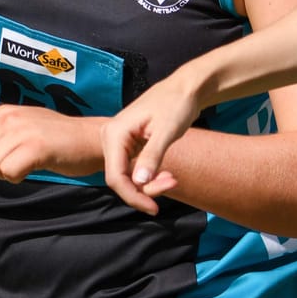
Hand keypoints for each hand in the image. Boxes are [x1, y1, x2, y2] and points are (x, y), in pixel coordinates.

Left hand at [0, 106, 103, 181]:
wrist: (93, 139)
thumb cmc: (60, 139)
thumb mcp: (24, 127)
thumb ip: (0, 136)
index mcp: (4, 112)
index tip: (16, 155)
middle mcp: (10, 118)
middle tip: (23, 162)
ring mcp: (22, 131)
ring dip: (9, 173)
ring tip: (30, 164)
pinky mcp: (35, 147)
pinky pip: (9, 172)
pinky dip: (19, 177)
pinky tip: (36, 168)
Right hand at [100, 70, 208, 213]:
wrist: (185, 89)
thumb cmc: (176, 105)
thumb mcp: (166, 132)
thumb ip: (151, 157)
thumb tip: (139, 182)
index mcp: (114, 133)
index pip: (115, 176)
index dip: (133, 196)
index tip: (154, 208)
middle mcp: (111, 137)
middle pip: (120, 178)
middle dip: (145, 189)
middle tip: (172, 183)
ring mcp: (119, 141)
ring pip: (127, 176)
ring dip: (149, 183)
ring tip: (172, 178)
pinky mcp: (129, 144)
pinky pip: (133, 168)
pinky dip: (149, 176)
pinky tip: (165, 174)